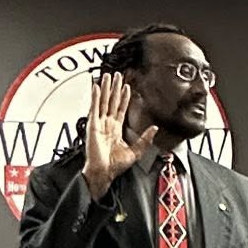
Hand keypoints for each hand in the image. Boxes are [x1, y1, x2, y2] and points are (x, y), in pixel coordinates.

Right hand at [82, 72, 156, 201]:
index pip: (120, 109)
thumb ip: (145, 139)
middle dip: (114, 88)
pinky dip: (95, 97)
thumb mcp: (135, 151)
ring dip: (105, 88)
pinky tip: (97, 87)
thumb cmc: (115, 166)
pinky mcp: (92, 124)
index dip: (124, 97)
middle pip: (111, 101)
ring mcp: (99, 123)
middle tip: (117, 75)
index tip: (127, 86)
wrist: (104, 172)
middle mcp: (107, 124)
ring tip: (107, 75)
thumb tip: (154, 128)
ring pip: (103, 101)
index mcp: (116, 129)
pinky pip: (94, 107)